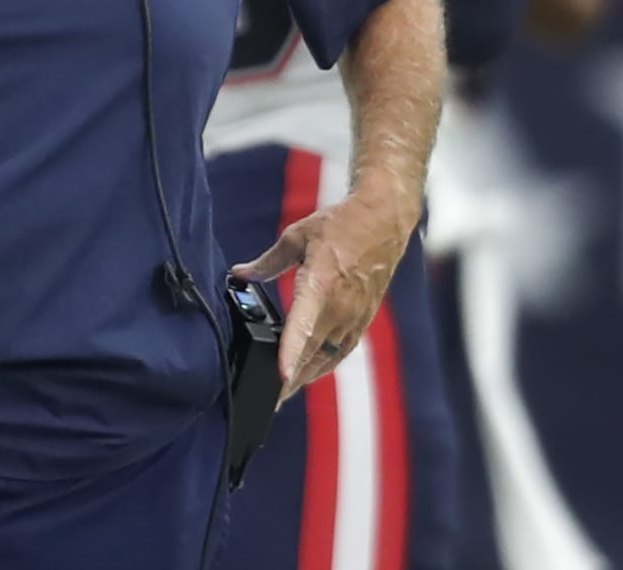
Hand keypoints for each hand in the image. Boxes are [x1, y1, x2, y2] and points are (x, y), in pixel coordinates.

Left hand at [231, 179, 417, 402]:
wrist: (383, 222)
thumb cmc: (339, 225)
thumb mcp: (295, 237)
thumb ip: (266, 262)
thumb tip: (239, 274)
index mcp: (320, 284)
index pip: (303, 326)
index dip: (290, 352)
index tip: (281, 375)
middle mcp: (340, 306)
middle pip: (312, 351)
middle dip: (291, 377)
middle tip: (269, 399)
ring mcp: (354, 316)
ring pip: (328, 356)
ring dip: (307, 376)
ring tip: (285, 393)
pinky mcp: (362, 319)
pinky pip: (341, 349)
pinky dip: (325, 364)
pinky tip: (311, 372)